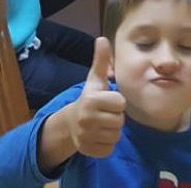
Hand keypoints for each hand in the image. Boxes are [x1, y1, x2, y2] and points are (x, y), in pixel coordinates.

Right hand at [67, 37, 125, 157]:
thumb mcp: (95, 80)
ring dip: (112, 130)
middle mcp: (86, 119)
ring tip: (102, 124)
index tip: (106, 101)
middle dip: (115, 117)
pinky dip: (107, 143)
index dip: (116, 102)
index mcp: (90, 100)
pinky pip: (110, 148)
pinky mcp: (89, 151)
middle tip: (104, 113)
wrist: (70, 124)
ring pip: (116, 135)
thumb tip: (102, 38)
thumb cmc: (89, 99)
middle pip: (120, 120)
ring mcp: (86, 137)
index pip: (120, 103)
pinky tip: (99, 135)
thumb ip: (102, 61)